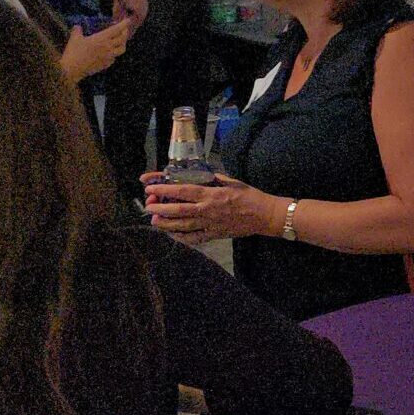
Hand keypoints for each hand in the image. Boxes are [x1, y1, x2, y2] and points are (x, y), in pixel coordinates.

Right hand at [61, 16, 134, 79]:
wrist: (72, 70)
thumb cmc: (74, 52)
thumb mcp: (74, 38)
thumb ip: (77, 30)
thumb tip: (77, 26)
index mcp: (102, 39)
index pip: (117, 29)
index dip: (123, 24)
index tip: (128, 20)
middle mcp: (108, 47)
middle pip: (123, 39)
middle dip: (125, 32)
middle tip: (124, 29)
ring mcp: (109, 57)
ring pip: (122, 49)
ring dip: (123, 43)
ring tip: (121, 41)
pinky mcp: (106, 65)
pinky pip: (114, 58)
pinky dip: (115, 53)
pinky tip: (111, 52)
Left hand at [144, 173, 279, 246]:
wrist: (265, 215)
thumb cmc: (250, 196)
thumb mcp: (232, 181)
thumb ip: (213, 179)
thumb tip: (198, 175)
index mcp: (211, 194)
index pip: (182, 191)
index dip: (163, 189)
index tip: (150, 188)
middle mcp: (207, 210)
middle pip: (177, 211)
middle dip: (159, 208)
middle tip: (148, 206)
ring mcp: (210, 225)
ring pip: (182, 226)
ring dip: (165, 224)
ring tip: (154, 220)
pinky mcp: (214, 235)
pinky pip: (194, 238)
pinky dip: (181, 237)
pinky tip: (172, 234)